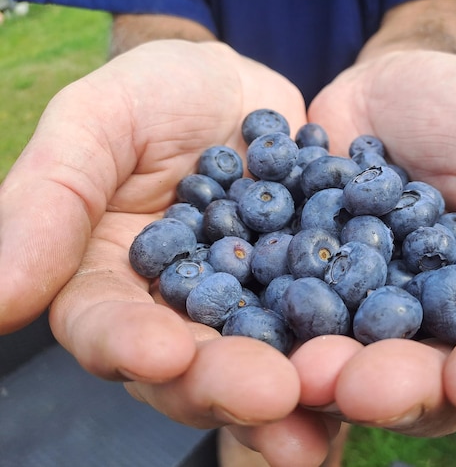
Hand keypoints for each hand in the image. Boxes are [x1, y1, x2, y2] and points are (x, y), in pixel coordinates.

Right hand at [0, 41, 340, 464]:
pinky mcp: (307, 296)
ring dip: (290, 392)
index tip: (160, 354)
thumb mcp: (98, 122)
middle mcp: (181, 312)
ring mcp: (250, 310)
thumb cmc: (158, 94)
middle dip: (225, 383)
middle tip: (267, 395)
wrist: (241, 89)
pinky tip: (365, 367)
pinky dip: (341, 352)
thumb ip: (48, 199)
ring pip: (262, 363)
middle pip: (193, 365)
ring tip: (321, 407)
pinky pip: (324, 330)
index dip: (130, 346)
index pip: (110, 327)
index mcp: (114, 281)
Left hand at [292, 49, 455, 436]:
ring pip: (354, 368)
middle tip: (367, 387)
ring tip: (310, 373)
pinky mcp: (300, 301)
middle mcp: (430, 327)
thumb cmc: (450, 111)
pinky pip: (286, 330)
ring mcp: (360, 320)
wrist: (366, 91)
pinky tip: (257, 347)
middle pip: (429, 380)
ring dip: (332, 378)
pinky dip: (274, 342)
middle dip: (402, 387)